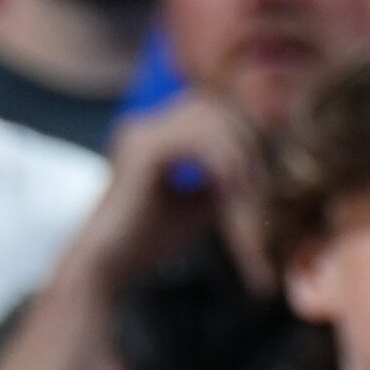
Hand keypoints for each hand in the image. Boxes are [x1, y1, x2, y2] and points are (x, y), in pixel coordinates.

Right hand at [85, 92, 258, 283]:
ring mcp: (140, 134)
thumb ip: (224, 176)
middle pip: (212, 107)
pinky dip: (223, 164)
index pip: (208, 111)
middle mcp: (143, 127)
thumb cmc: (153, 237)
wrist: (111, 262)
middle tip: (253, 184)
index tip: (254, 177)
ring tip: (244, 191)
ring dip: (237, 154)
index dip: (240, 135)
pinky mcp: (142, 151)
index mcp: (153, 135)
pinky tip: (229, 191)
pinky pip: (197, 142)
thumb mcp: (200, 201)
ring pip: (208, 119)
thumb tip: (259, 160)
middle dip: (243, 141)